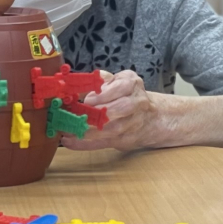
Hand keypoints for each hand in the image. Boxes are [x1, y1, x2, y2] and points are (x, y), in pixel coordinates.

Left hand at [58, 70, 172, 150]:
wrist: (152, 118)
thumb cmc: (129, 95)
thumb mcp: (120, 80)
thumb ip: (102, 80)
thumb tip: (81, 81)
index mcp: (133, 85)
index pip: (122, 87)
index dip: (104, 94)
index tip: (88, 99)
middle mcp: (138, 103)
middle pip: (122, 108)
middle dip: (99, 112)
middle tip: (79, 114)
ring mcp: (133, 124)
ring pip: (114, 129)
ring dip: (90, 131)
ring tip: (69, 130)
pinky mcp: (126, 140)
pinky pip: (105, 143)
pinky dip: (85, 144)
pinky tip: (70, 142)